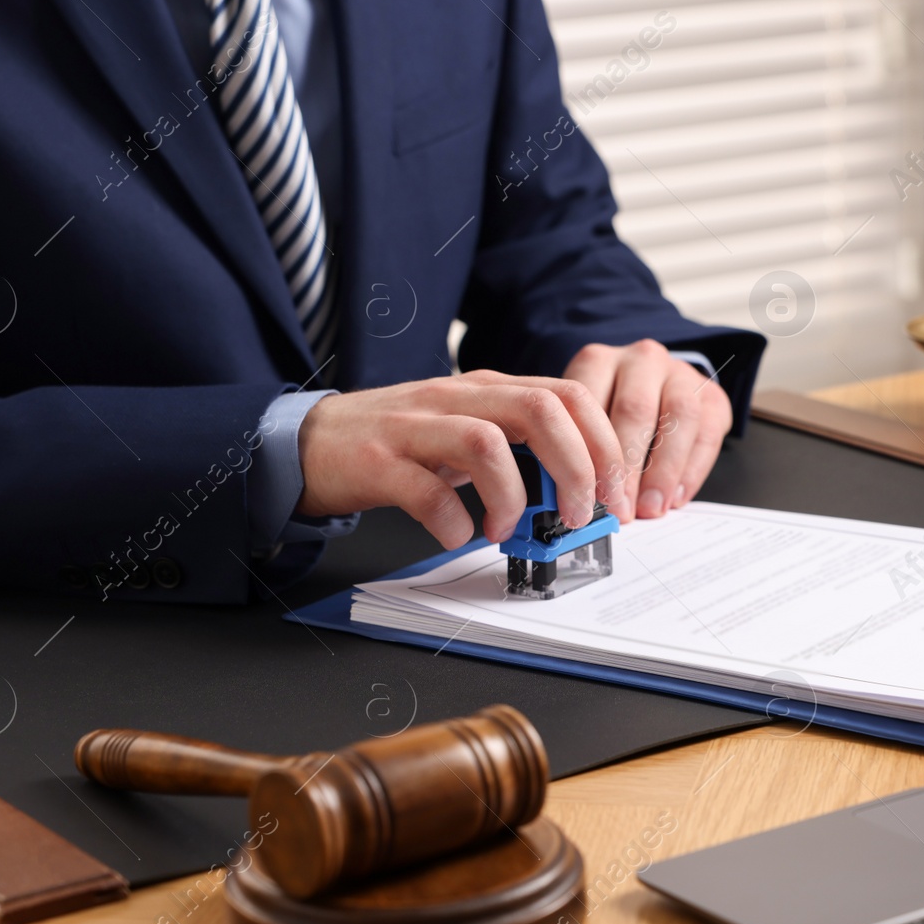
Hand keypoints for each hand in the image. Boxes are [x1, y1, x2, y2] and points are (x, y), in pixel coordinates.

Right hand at [296, 371, 627, 549]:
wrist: (310, 442)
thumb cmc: (396, 442)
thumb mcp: (466, 431)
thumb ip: (518, 448)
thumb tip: (578, 488)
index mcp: (486, 388)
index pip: (567, 395)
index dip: (603, 445)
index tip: (613, 495)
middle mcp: (455, 398)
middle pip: (541, 410)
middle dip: (576, 467)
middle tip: (579, 515)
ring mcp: (414, 427)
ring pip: (486, 443)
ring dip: (513, 496)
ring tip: (507, 530)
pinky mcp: (377, 462)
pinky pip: (427, 490)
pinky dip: (453, 520)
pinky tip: (458, 535)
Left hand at [563, 340, 731, 519]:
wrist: (658, 391)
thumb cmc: (612, 413)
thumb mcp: (584, 419)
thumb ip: (577, 448)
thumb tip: (571, 498)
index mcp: (598, 360)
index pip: (589, 401)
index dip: (589, 452)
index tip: (587, 495)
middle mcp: (641, 359)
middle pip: (635, 410)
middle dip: (628, 468)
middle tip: (622, 509)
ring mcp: (680, 373)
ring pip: (678, 415)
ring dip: (663, 469)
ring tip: (651, 507)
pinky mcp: (712, 394)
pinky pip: (707, 432)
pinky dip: (692, 470)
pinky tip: (676, 497)